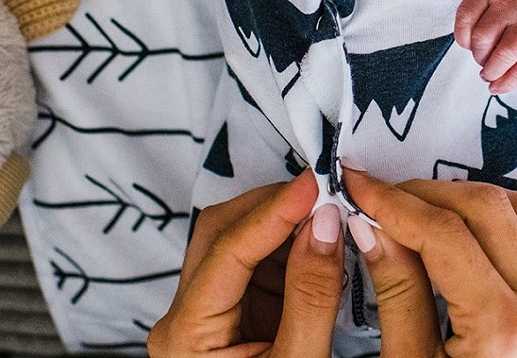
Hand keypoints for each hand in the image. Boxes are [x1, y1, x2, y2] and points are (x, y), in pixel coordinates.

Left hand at [147, 174, 343, 357]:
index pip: (227, 250)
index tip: (317, 182)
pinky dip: (289, 248)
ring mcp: (204, 314)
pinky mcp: (231, 315)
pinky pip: (256, 265)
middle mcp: (183, 318)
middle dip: (274, 207)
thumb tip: (326, 224)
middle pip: (220, 233)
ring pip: (237, 241)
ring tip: (332, 214)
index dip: (274, 210)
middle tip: (327, 190)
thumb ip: (311, 296)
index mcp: (186, 336)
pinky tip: (321, 245)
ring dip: (284, 224)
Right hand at [344, 169, 516, 357]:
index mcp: (502, 328)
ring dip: (466, 200)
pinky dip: (499, 219)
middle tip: (376, 197)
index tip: (353, 183)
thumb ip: (396, 294)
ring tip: (414, 211)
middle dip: (425, 193)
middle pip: (487, 209)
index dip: (392, 201)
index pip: (444, 233)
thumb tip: (369, 226)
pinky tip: (458, 231)